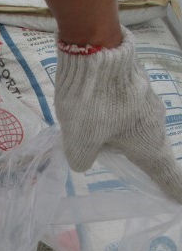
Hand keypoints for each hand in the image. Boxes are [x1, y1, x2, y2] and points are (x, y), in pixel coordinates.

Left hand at [55, 27, 181, 202]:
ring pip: (133, 128)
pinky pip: (123, 111)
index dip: (170, 187)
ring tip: (96, 139)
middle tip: (134, 170)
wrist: (96, 50)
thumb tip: (83, 159)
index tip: (178, 200)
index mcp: (146, 141)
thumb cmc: (91, 104)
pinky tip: (93, 117)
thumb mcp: (79, 141)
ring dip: (117, 136)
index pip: (162, 171)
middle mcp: (153, 122)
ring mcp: (145, 101)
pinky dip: (110, 119)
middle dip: (140, 160)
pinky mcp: (133, 86)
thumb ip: (81, 159)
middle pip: (147, 149)